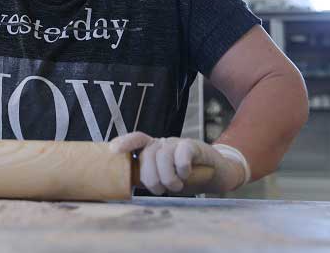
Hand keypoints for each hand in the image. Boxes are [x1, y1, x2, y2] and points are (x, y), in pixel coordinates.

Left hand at [109, 132, 249, 194]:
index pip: (136, 139)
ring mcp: (177, 142)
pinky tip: (186, 174)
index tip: (113, 150)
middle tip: (162, 189)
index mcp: (153, 149)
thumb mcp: (164, 179)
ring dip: (169, 177)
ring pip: (163, 156)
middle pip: (148, 155)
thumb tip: (126, 186)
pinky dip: (182, 167)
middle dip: (152, 177)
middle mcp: (163, 143)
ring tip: (177, 185)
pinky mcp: (193, 145)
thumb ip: (148, 178)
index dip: (125, 143)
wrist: (216, 175)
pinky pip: (181, 153)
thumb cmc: (186, 178)